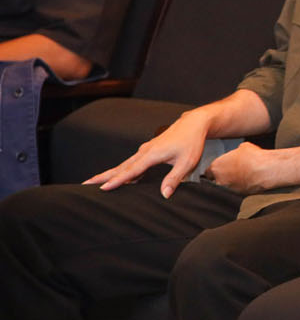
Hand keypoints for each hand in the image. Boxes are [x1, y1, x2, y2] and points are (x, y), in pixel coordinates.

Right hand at [85, 109, 211, 196]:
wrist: (194, 124)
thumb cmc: (192, 142)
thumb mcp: (187, 162)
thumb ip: (174, 179)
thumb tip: (164, 195)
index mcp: (152, 155)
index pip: (131, 171)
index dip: (117, 181)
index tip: (102, 188)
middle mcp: (145, 151)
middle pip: (121, 167)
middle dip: (103, 176)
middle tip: (85, 184)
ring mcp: (145, 150)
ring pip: (124, 164)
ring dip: (110, 173)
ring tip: (95, 182)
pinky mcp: (148, 150)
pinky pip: (131, 162)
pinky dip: (122, 170)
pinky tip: (120, 178)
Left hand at [202, 142, 275, 193]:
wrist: (265, 170)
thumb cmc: (254, 158)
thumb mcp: (244, 147)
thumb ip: (236, 152)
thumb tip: (238, 152)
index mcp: (216, 167)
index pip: (208, 172)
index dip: (215, 170)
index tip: (220, 168)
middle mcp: (219, 181)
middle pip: (215, 181)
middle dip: (222, 178)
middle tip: (232, 172)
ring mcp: (228, 190)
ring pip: (225, 188)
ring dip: (231, 184)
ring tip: (242, 177)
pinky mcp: (239, 196)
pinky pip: (236, 193)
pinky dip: (241, 188)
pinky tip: (249, 182)